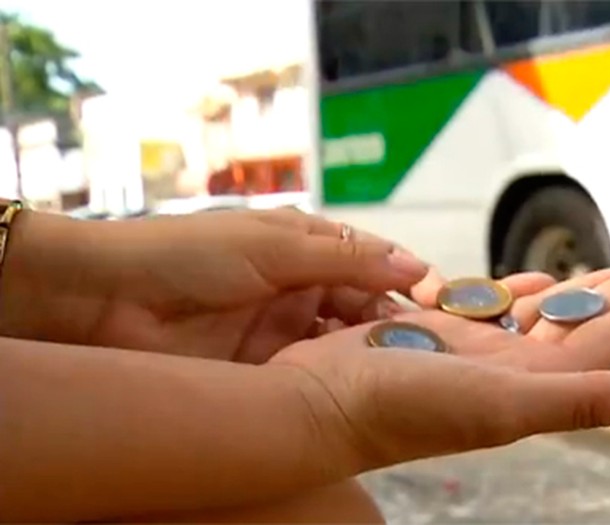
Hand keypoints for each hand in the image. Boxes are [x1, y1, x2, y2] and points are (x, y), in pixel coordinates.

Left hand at [0, 208, 437, 362]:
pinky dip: (337, 379)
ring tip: (404, 368)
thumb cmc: (187, 256)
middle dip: (395, 322)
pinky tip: (362, 388)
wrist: (104, 301)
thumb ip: (345, 259)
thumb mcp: (275, 246)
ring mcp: (283, 331)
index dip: (407, 279)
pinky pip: (313, 374)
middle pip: (364, 306)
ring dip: (370, 353)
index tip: (442, 302)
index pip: (372, 263)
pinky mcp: (264, 370)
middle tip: (430, 347)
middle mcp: (301, 288)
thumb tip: (414, 265)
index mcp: (305, 246)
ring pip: (343, 343)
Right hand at [268, 261, 609, 480]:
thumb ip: (586, 399)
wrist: (320, 405)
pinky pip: (490, 306)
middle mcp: (511, 369)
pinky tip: (528, 279)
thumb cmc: (405, 410)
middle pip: (584, 322)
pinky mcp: (437, 333)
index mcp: (535, 383)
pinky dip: (514, 289)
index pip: (608, 342)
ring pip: (541, 312)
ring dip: (578, 289)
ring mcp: (474, 352)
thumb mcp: (504, 403)